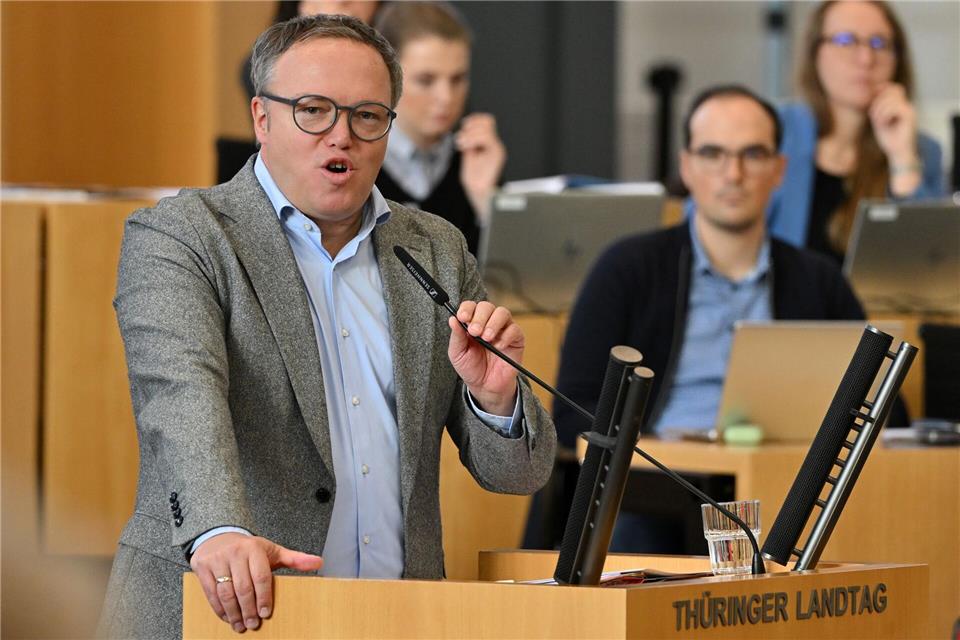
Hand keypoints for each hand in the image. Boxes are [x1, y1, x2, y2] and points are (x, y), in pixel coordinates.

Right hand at [190, 533, 323, 632]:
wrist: (218, 536)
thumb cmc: (249, 549)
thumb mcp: (273, 551)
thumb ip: (295, 559)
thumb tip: (319, 562)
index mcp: (254, 548)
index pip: (261, 577)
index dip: (264, 597)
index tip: (266, 613)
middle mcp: (235, 552)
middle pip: (243, 587)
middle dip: (249, 609)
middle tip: (253, 624)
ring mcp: (217, 559)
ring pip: (225, 592)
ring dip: (233, 613)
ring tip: (240, 625)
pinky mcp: (202, 567)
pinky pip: (210, 592)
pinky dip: (219, 608)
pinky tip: (226, 617)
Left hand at [447, 300, 520, 415]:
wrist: (485, 386)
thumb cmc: (471, 368)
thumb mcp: (458, 354)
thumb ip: (456, 336)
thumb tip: (452, 319)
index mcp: (472, 322)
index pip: (471, 306)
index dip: (467, 309)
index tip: (462, 317)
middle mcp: (488, 322)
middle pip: (486, 306)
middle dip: (479, 317)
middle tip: (475, 332)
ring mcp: (503, 329)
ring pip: (502, 313)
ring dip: (493, 323)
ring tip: (486, 338)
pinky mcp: (516, 339)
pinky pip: (514, 329)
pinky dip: (506, 336)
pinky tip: (498, 347)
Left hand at [456, 113, 505, 224]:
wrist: (480, 194)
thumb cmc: (475, 180)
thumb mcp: (469, 155)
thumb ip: (469, 142)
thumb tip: (465, 128)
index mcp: (489, 143)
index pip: (486, 120)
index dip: (474, 119)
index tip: (463, 127)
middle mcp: (495, 144)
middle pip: (487, 120)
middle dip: (471, 126)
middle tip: (461, 139)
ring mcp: (497, 148)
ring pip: (485, 127)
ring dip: (469, 134)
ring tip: (461, 145)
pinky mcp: (497, 154)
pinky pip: (486, 138)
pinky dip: (473, 139)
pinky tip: (465, 148)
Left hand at [869, 82, 917, 165]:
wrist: (899, 153)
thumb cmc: (889, 139)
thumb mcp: (879, 121)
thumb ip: (877, 108)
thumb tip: (872, 93)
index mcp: (901, 105)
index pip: (892, 88)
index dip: (881, 91)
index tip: (871, 104)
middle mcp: (907, 105)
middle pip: (891, 90)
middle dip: (878, 102)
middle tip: (874, 117)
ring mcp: (910, 110)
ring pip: (891, 99)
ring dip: (879, 110)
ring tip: (879, 122)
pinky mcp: (910, 116)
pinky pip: (894, 108)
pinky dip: (884, 115)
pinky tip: (884, 124)